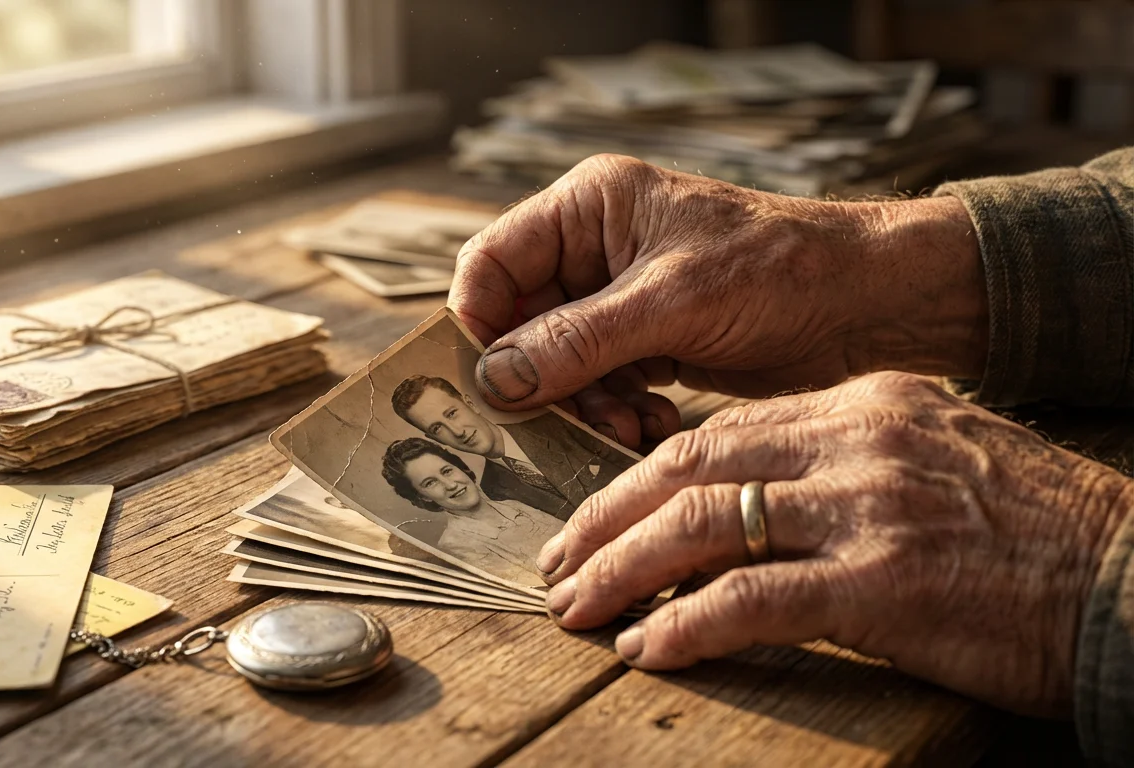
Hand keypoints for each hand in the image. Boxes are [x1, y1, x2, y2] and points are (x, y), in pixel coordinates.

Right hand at [448, 154, 988, 426]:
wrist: (868, 304)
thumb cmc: (781, 271)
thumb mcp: (672, 302)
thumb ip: (578, 340)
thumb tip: (495, 378)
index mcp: (588, 208)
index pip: (491, 264)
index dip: (481, 324)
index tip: (496, 382)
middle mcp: (593, 250)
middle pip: (518, 326)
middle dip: (544, 381)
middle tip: (577, 420)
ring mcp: (617, 301)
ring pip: (556, 367)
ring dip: (584, 407)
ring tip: (627, 427)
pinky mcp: (645, 343)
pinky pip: (598, 388)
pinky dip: (614, 413)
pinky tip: (651, 424)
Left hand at [535, 372, 1131, 716]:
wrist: (1132, 578)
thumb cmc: (1033, 532)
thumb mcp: (933, 461)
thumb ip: (839, 465)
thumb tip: (745, 501)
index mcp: (863, 404)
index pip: (716, 431)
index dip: (638, 479)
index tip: (594, 519)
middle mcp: (856, 440)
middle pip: (687, 466)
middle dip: (606, 518)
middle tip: (558, 563)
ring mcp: (869, 508)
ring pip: (701, 525)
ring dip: (622, 571)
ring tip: (578, 609)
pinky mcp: (885, 583)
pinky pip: (752, 600)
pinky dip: (685, 625)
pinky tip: (648, 648)